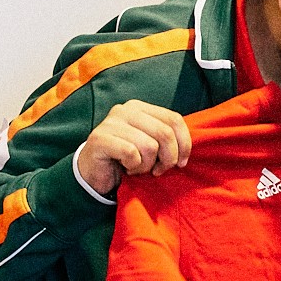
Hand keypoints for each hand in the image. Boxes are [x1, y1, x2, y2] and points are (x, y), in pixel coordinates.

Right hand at [76, 99, 191, 195]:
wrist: (95, 172)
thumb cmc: (128, 159)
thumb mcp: (151, 144)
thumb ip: (167, 138)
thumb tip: (186, 148)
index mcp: (140, 107)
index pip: (175, 119)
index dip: (184, 144)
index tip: (181, 163)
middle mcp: (125, 110)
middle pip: (165, 134)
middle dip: (167, 159)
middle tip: (158, 170)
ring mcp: (111, 122)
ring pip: (149, 146)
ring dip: (147, 165)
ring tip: (137, 168)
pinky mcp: (100, 138)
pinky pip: (132, 154)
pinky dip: (134, 166)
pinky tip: (126, 167)